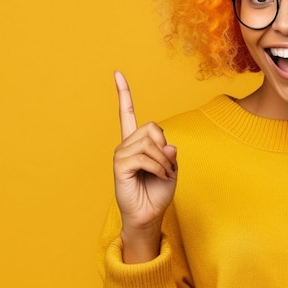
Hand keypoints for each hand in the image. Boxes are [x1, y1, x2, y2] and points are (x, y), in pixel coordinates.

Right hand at [112, 71, 177, 261]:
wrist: (149, 215)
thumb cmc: (158, 192)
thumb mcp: (171, 169)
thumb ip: (169, 153)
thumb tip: (167, 145)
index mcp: (136, 143)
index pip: (128, 114)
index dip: (124, 94)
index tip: (117, 73)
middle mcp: (125, 145)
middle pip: (152, 127)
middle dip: (165, 147)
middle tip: (166, 166)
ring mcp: (121, 154)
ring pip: (151, 144)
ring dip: (164, 162)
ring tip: (162, 175)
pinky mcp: (119, 166)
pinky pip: (145, 157)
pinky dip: (158, 168)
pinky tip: (157, 176)